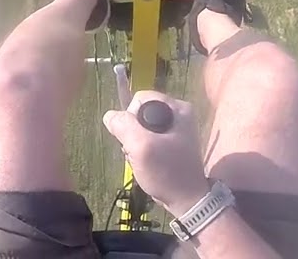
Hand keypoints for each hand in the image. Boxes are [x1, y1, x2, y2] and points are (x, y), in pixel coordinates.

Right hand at [103, 90, 210, 213]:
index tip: (135, 139)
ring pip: (143, 127)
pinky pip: (150, 138)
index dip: (130, 117)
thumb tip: (110, 116)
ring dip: (137, 144)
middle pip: (141, 113)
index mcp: (177, 108)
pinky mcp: (174, 142)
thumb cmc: (166, 172)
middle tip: (138, 153)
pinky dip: (144, 150)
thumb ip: (123, 126)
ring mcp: (178, 129)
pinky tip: (147, 164)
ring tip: (143, 161)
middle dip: (133, 133)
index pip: (141, 99)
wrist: (187, 200)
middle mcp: (180, 113)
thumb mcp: (141, 147)